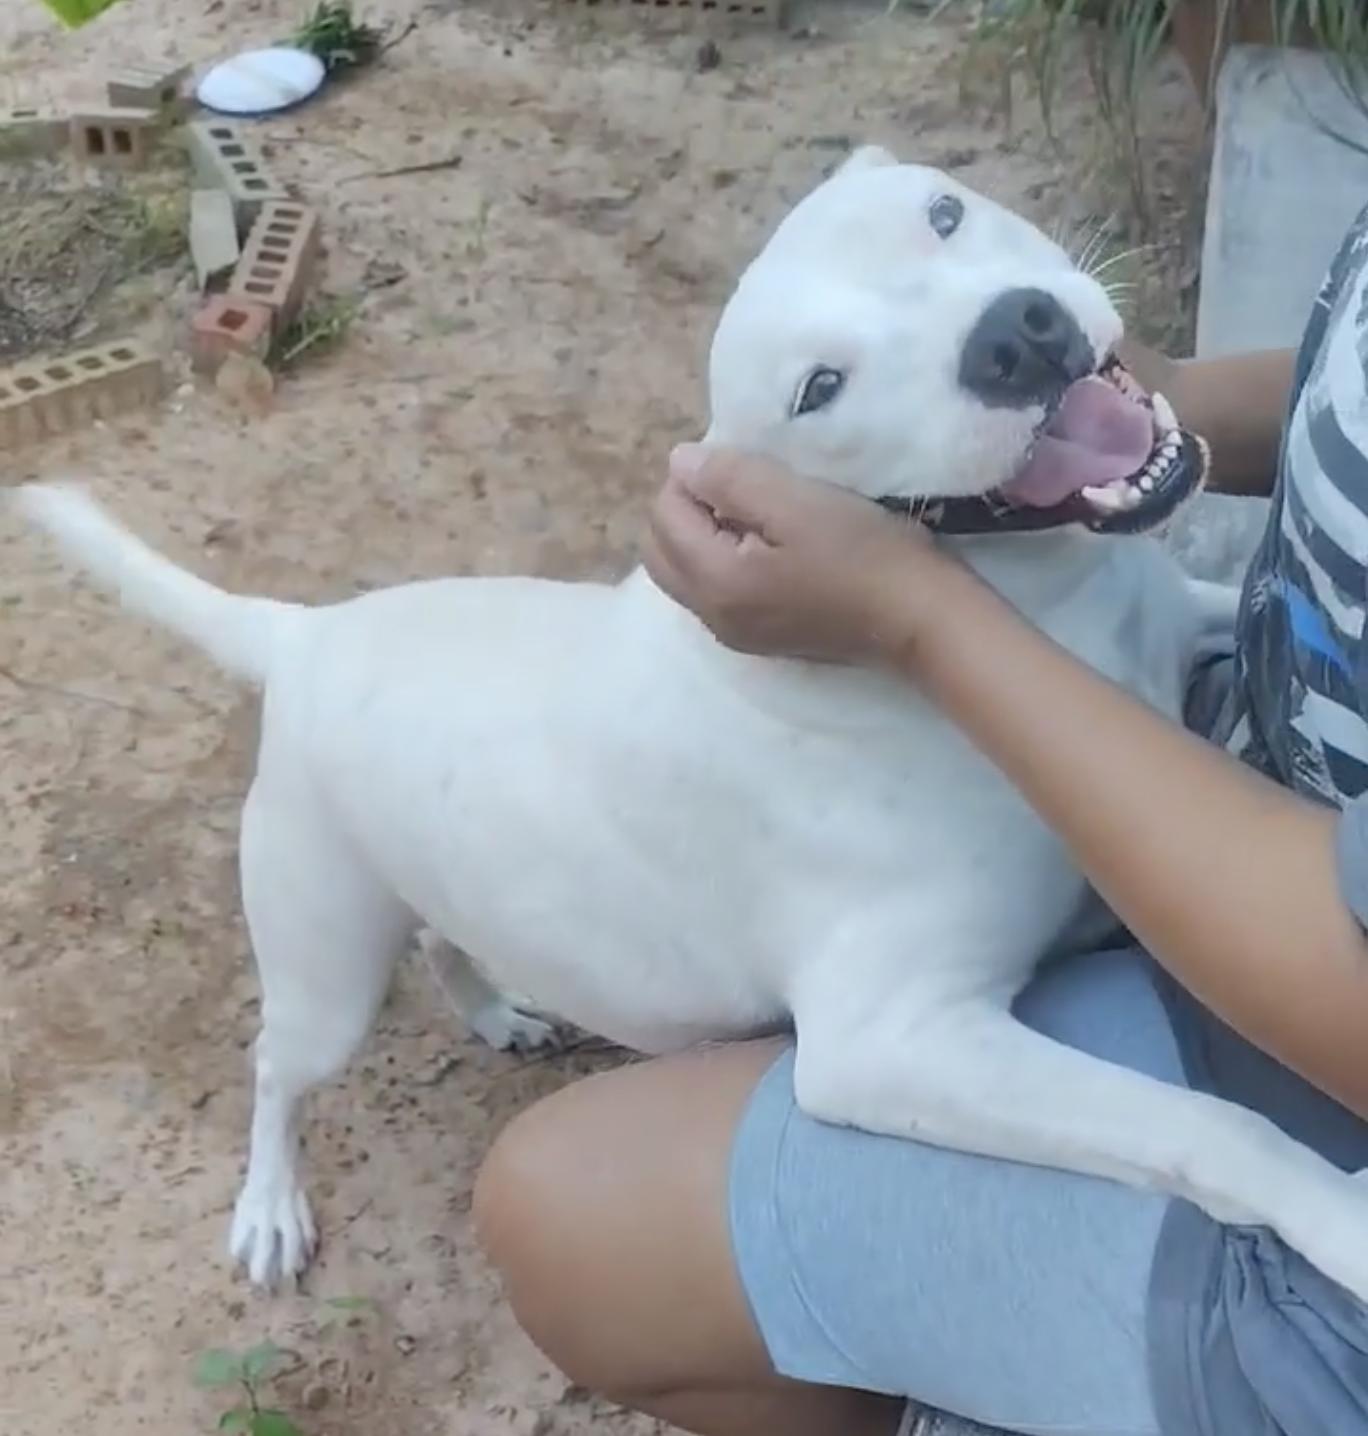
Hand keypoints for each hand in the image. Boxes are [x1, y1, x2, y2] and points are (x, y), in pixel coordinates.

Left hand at [643, 444, 948, 663]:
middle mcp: (710, 616)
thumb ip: (729, 478)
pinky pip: (713, 593)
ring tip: (756, 514)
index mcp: (713, 581)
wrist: (918, 619)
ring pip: (683, 573)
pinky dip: (721, 562)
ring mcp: (733, 634)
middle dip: (685, 508)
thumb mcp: (796, 501)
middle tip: (741, 486)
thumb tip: (679, 463)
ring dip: (701, 536)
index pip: (664, 514)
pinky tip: (767, 547)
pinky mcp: (758, 640)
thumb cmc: (862, 553)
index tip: (745, 466)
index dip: (694, 477)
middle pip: (660, 550)